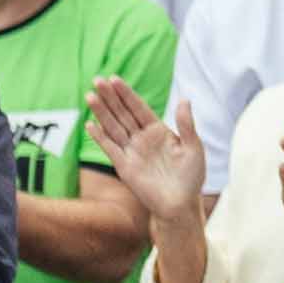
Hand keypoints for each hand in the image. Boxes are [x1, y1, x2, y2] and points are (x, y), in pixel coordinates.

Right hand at [84, 76, 207, 231]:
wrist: (180, 203)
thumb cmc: (191, 176)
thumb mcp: (193, 147)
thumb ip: (186, 124)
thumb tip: (184, 99)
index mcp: (158, 130)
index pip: (138, 107)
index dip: (126, 93)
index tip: (114, 78)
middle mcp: (142, 138)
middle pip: (122, 113)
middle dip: (110, 97)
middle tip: (97, 79)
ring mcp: (132, 151)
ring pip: (113, 127)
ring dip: (101, 112)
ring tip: (90, 96)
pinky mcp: (124, 166)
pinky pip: (110, 148)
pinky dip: (100, 137)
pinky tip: (90, 124)